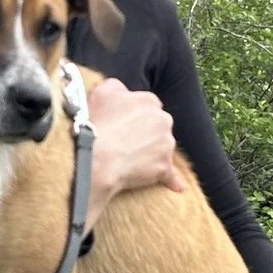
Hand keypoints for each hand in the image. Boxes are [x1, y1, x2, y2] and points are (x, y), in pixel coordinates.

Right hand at [85, 79, 185, 223]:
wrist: (98, 158)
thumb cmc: (96, 124)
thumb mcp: (101, 93)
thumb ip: (115, 86)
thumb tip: (121, 90)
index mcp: (149, 100)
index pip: (148, 104)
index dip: (134, 114)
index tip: (123, 122)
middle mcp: (163, 120)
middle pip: (159, 124)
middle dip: (147, 131)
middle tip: (126, 140)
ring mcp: (166, 145)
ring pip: (163, 147)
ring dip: (153, 152)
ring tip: (134, 160)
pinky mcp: (164, 168)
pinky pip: (171, 175)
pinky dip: (173, 180)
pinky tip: (177, 186)